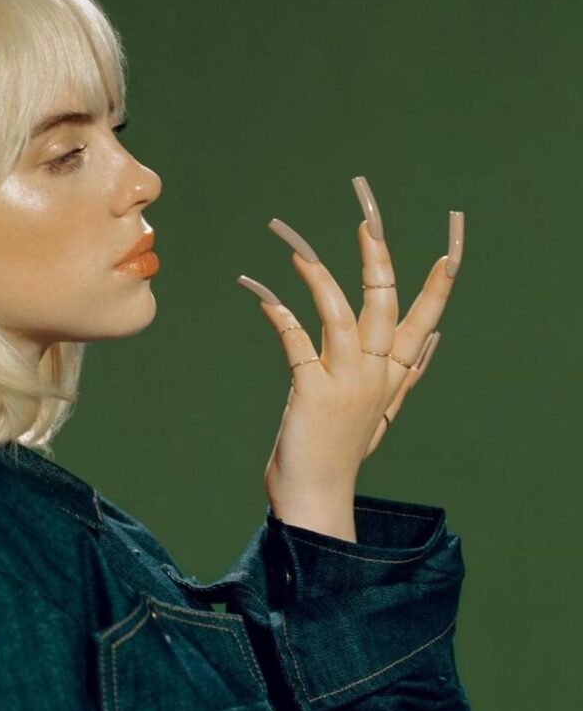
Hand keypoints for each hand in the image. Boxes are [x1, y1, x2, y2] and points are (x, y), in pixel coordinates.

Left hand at [235, 176, 463, 526]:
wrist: (318, 497)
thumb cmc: (342, 452)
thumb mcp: (383, 411)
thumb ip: (408, 374)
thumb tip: (435, 337)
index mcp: (395, 375)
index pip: (425, 317)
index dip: (439, 282)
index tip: (452, 243)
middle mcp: (378, 374)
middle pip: (385, 302)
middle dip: (377, 254)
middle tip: (367, 212)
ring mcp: (348, 382)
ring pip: (342, 312)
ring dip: (316, 273)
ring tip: (293, 244)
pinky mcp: (314, 392)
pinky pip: (296, 339)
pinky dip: (277, 311)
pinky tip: (258, 289)